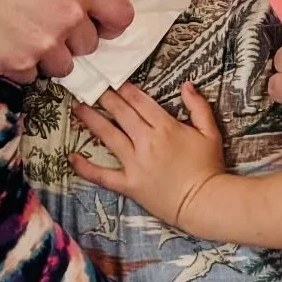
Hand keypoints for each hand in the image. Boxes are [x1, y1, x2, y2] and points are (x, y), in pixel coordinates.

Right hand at [0, 0, 133, 83]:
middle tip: (42, 22)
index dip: (110, 22)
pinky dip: (19, 65)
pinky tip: (2, 42)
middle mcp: (69, 15)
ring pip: (63, 66)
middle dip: (71, 39)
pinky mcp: (20, 65)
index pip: (122, 15)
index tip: (97, 23)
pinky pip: (32, 76)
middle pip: (89, 45)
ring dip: (46, 55)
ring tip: (20, 32)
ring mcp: (45, 43)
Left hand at [70, 82, 225, 229]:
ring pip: (108, 135)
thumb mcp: (210, 132)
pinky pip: (103, 175)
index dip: (124, 88)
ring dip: (90, 119)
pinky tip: (71, 157)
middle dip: (104, 97)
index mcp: (165, 126)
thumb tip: (186, 85)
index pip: (138, 100)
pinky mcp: (129, 184)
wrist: (205, 202)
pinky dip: (86, 167)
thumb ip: (198, 106)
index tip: (111, 79)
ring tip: (76, 107)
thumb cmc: (208, 167)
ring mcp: (135, 162)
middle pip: (120, 112)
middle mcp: (146, 140)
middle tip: (89, 85)